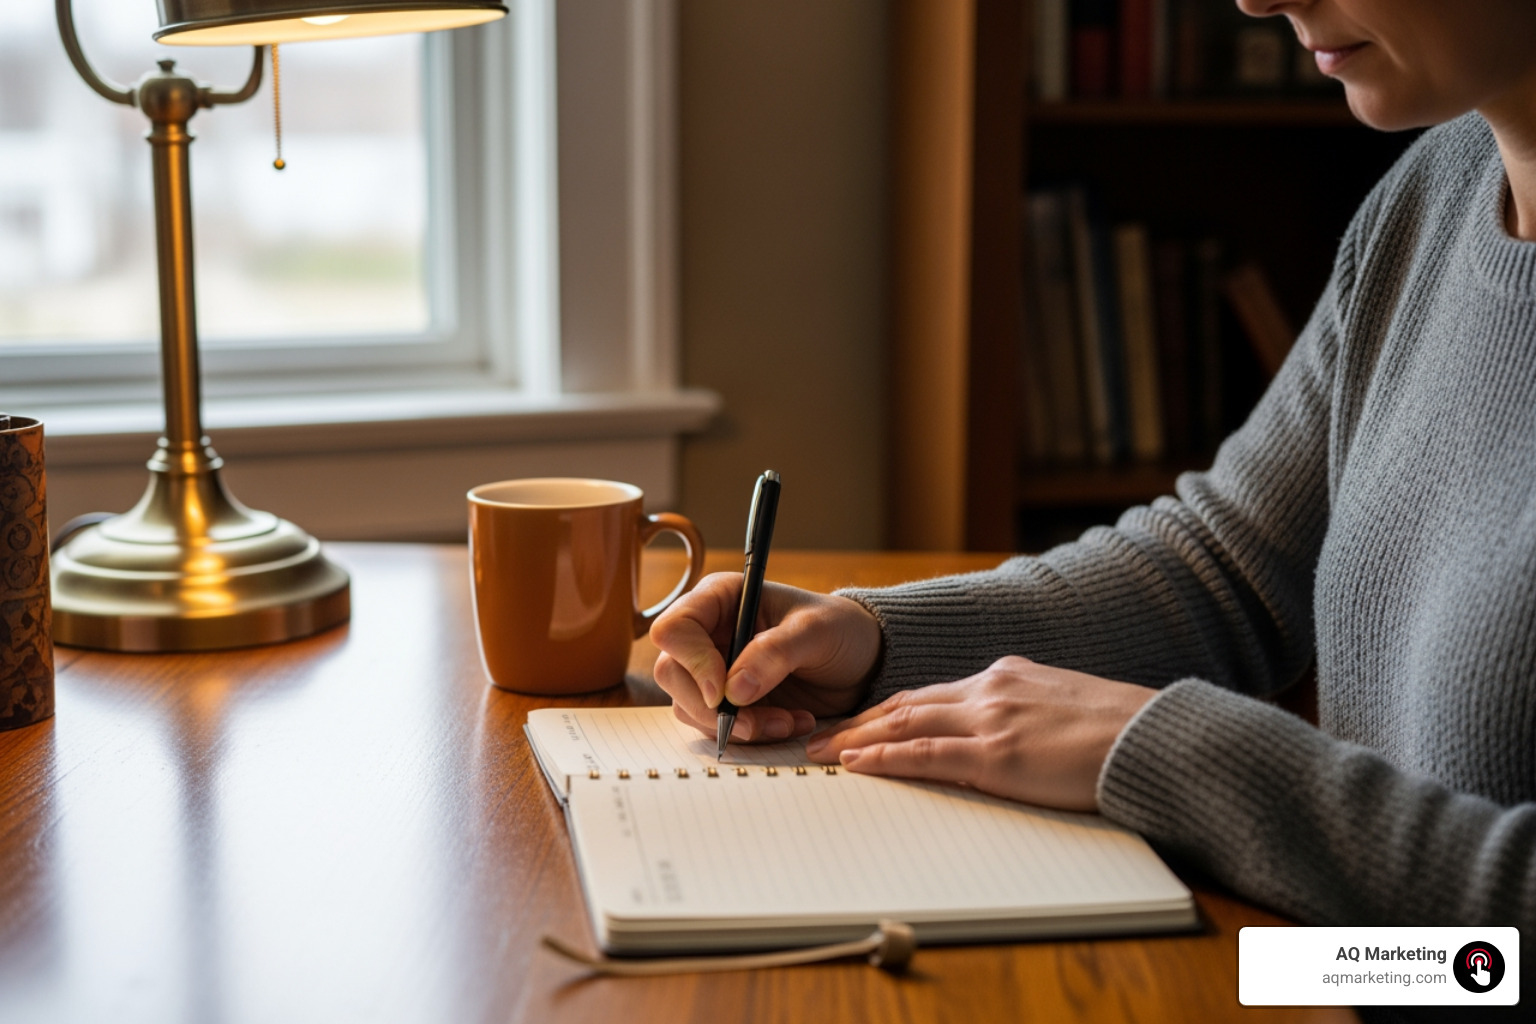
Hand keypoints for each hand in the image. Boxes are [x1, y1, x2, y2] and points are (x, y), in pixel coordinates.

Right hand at [650, 573, 881, 742]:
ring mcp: (714, 669)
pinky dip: (751, 733)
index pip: (674, 629)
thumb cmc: (840, 629)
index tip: (722, 691)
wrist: (863, 661)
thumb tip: (733, 689)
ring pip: (690, 706)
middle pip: (672, 673)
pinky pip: (716, 726)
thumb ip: (775, 653)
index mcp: (721, 599)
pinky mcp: (728, 700)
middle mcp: (709, 633)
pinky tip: (789, 723)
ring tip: (788, 721)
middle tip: (755, 723)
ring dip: (737, 725)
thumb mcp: (816, 631)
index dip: (691, 662)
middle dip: (710, 707)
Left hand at [804, 656, 1156, 810]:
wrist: (1152, 737)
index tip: (855, 721)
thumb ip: (1023, 711)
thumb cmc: (1118, 730)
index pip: (929, 693)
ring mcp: (991, 719)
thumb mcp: (1061, 706)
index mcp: (1005, 676)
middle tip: (817, 736)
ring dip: (855, 740)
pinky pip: (926, 755)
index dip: (885, 710)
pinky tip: (856, 764)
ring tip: (818, 752)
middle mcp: (990, 688)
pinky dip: (885, 758)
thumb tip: (1006, 732)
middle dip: (856, 722)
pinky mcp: (998, 754)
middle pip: (905, 704)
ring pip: (904, 724)